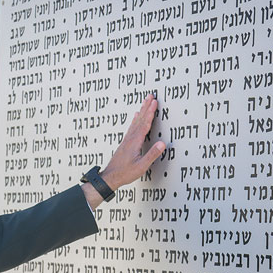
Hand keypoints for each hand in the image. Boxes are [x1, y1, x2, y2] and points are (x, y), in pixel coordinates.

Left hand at [81, 94, 165, 208]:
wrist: (110, 177)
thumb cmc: (125, 173)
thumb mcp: (141, 166)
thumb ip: (152, 155)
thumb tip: (162, 144)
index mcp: (134, 142)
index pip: (144, 124)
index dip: (150, 112)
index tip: (155, 102)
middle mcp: (130, 138)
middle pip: (139, 119)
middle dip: (146, 107)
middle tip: (150, 96)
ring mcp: (127, 140)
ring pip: (135, 122)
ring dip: (141, 111)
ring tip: (145, 102)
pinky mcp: (125, 143)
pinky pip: (132, 127)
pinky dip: (135, 119)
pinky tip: (135, 116)